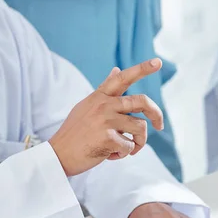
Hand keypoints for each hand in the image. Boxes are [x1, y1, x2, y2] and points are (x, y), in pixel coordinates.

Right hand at [49, 58, 162, 176]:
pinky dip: (124, 154)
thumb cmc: (75, 132)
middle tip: (160, 126)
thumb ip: (105, 90)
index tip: (158, 62)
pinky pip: (129, 146)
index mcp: (100, 96)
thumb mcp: (87, 106)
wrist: (58, 155)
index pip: (123, 78)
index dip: (142, 68)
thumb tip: (117, 69)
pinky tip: (110, 155)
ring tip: (128, 148)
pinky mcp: (108, 138)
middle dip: (157, 114)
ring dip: (139, 142)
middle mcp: (104, 105)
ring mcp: (106, 121)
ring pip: (140, 128)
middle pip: (142, 101)